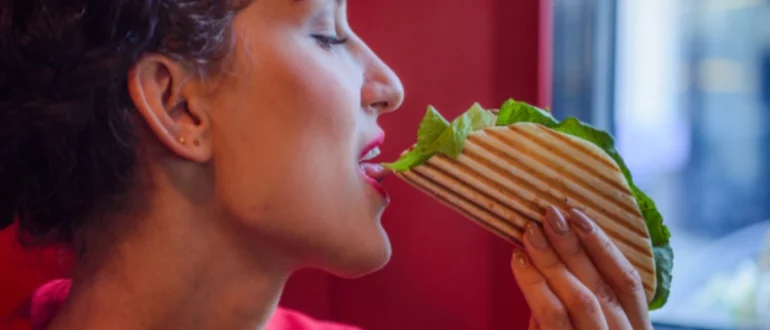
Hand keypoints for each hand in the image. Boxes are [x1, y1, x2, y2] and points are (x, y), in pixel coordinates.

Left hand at [511, 207, 652, 329]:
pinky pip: (553, 315)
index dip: (603, 245)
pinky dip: (534, 285)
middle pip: (602, 285)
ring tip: (531, 232)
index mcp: (635, 326)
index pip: (628, 280)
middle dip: (574, 245)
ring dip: (552, 259)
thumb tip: (555, 250)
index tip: (578, 214)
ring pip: (580, 297)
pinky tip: (519, 261)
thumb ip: (576, 296)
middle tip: (550, 214)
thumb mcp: (586, 324)